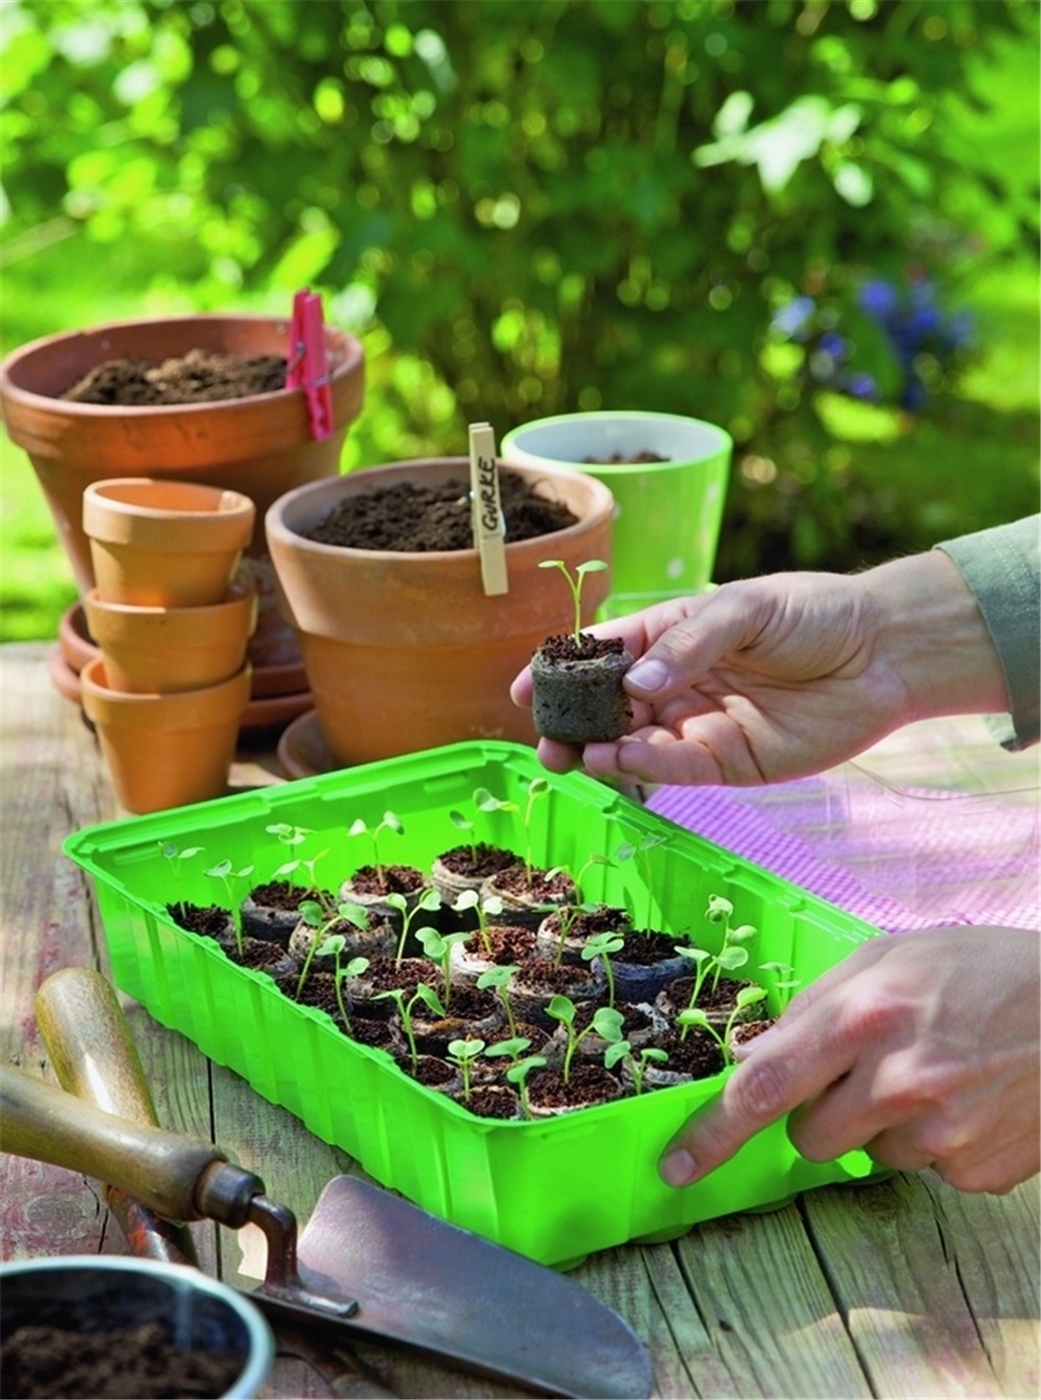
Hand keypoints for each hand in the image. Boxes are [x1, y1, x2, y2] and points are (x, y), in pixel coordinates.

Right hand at [511, 553, 1007, 786]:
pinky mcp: (727, 764)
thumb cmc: (814, 613)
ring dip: (599, 750)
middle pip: (608, 709)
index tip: (524, 688)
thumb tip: (634, 686)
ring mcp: (698, 727)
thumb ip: (688, 645)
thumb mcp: (745, 609)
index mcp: (670, 638)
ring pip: (633, 744)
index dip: (561, 671)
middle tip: (544, 738)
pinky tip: (618, 760)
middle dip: (572, 723)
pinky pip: (675, 769)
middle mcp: (676, 686)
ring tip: (571, 753)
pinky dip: (643, 767)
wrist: (883, 652)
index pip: (603, 656)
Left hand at [658, 926, 1040, 1195]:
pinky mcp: (978, 1173)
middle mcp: (898, 1082)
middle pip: (807, 1137)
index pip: (764, 1088)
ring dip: (881, 1124)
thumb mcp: (884, 959)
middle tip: (866, 1069)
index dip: (713, 1133)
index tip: (676, 1165)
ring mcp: (942, 1136)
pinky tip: (967, 1098)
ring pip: (866, 1155)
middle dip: (819, 1112)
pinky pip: (923, 1171)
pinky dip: (932, 1142)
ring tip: (933, 1073)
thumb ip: (811, 1010)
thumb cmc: (977, 969)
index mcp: (863, 1018)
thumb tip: (749, 1062)